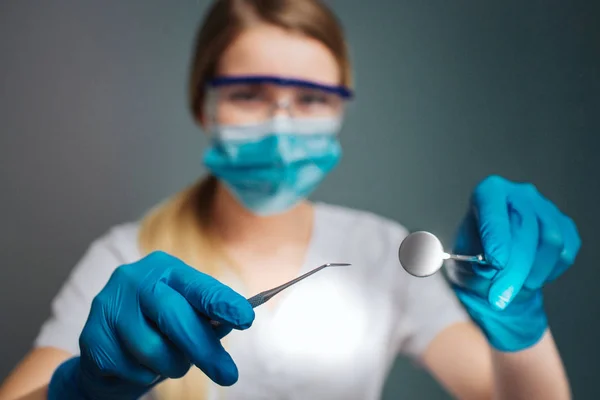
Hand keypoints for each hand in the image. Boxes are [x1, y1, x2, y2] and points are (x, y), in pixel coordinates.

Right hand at [48, 251, 254, 399]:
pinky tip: (139, 365)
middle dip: (204, 349)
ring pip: (154, 349)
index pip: (198, 286)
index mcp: (164, 269)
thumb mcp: (187, 315)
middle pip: (174, 317)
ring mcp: (109, 306)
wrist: (108, 350)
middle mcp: (133, 279)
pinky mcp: (92, 337)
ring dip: (172, 365)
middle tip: (228, 375)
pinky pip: (132, 368)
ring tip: (170, 362)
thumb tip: (235, 321)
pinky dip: (145, 375)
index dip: (222, 302)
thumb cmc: (158, 327)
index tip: (246, 318)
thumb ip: (208, 317)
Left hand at [446, 175, 580, 351]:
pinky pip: (564, 253)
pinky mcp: (564, 226)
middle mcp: (519, 195)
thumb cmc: (473, 254)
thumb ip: (472, 264)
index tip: (495, 264)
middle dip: (513, 270)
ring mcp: (545, 208)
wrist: (494, 262)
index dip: (496, 237)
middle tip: (499, 298)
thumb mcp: (461, 259)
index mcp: (489, 192)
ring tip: (513, 290)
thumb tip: (488, 270)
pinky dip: (548, 272)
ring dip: (532, 274)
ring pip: (550, 242)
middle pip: (525, 230)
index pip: (494, 210)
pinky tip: (529, 278)